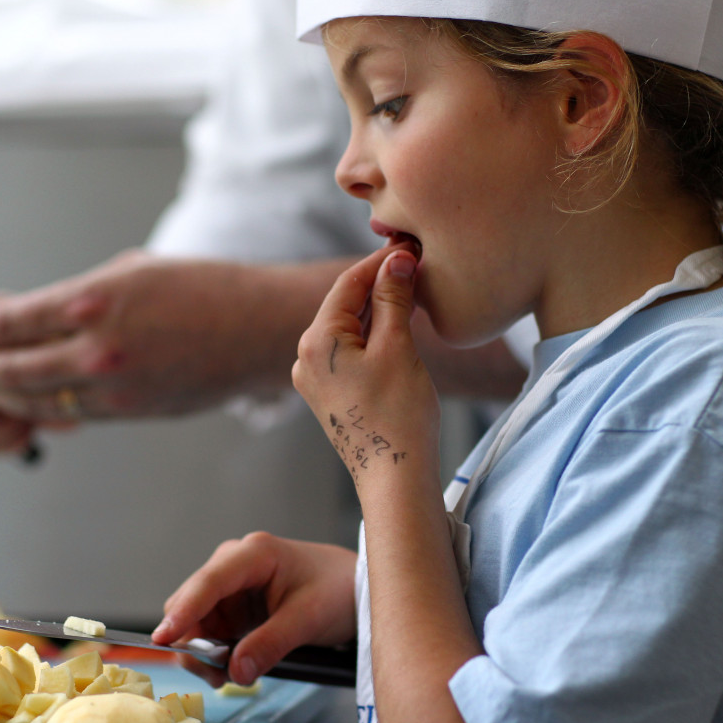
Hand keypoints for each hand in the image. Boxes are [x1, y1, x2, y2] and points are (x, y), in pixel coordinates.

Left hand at [0, 251, 339, 421]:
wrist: (256, 329)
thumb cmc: (199, 289)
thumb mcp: (128, 272)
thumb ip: (74, 297)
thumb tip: (24, 315)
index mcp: (95, 300)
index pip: (8, 322)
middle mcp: (99, 349)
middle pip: (10, 369)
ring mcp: (115, 387)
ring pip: (35, 400)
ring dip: (0, 392)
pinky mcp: (131, 412)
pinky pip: (71, 415)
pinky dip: (41, 407)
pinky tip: (29, 397)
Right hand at [152, 532, 355, 687]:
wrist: (353, 588)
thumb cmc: (336, 589)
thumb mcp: (308, 619)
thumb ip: (270, 644)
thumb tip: (235, 672)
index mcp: (254, 554)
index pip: (208, 582)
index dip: (183, 611)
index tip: (164, 638)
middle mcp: (233, 565)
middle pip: (191, 603)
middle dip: (194, 641)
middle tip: (217, 675)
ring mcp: (230, 587)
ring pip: (194, 622)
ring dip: (203, 652)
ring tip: (229, 673)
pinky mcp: (232, 606)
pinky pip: (208, 632)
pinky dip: (213, 653)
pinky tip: (232, 666)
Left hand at [292, 246, 440, 500]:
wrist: (393, 477)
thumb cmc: (398, 414)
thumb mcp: (398, 347)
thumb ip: (394, 298)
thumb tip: (396, 259)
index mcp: (316, 341)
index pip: (348, 284)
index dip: (380, 261)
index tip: (409, 245)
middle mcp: (305, 357)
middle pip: (345, 304)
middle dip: (381, 284)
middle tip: (417, 263)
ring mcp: (314, 378)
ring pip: (349, 328)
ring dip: (380, 309)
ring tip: (414, 291)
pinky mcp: (329, 394)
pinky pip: (350, 351)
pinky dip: (374, 335)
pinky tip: (400, 326)